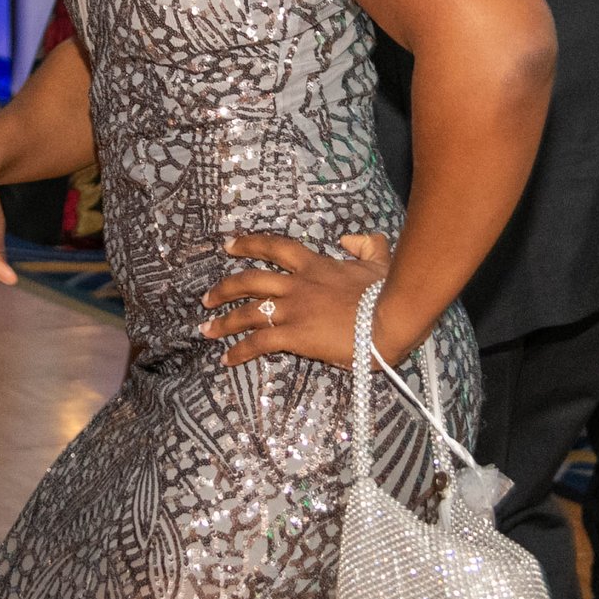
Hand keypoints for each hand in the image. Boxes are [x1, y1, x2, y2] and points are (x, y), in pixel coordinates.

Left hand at [199, 232, 397, 369]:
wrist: (392, 319)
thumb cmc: (388, 294)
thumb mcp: (380, 262)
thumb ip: (365, 246)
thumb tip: (349, 239)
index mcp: (315, 265)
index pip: (275, 248)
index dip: (249, 244)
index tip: (229, 245)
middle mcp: (296, 285)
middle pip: (249, 281)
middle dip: (224, 288)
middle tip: (207, 297)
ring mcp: (293, 310)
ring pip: (246, 312)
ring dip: (223, 321)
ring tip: (206, 328)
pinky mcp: (294, 335)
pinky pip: (258, 343)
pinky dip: (239, 351)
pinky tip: (226, 359)